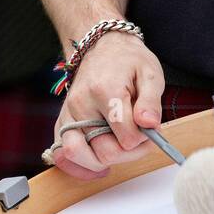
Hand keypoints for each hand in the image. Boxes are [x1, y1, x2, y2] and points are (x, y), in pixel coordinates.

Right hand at [50, 32, 165, 180]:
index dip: (143, 139)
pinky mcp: (62, 122)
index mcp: (106, 90)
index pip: (126, 135)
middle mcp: (82, 103)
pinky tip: (97, 164)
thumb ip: (152, 101)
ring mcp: (68, 113)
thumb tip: (150, 125)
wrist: (102, 48)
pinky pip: (61, 153)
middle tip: (140, 141)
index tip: (149, 130)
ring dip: (102, 163)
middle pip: (104, 151)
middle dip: (128, 153)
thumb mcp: (150, 73)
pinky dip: (78, 166)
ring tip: (119, 151)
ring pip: (77, 155)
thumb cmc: (128, 61)